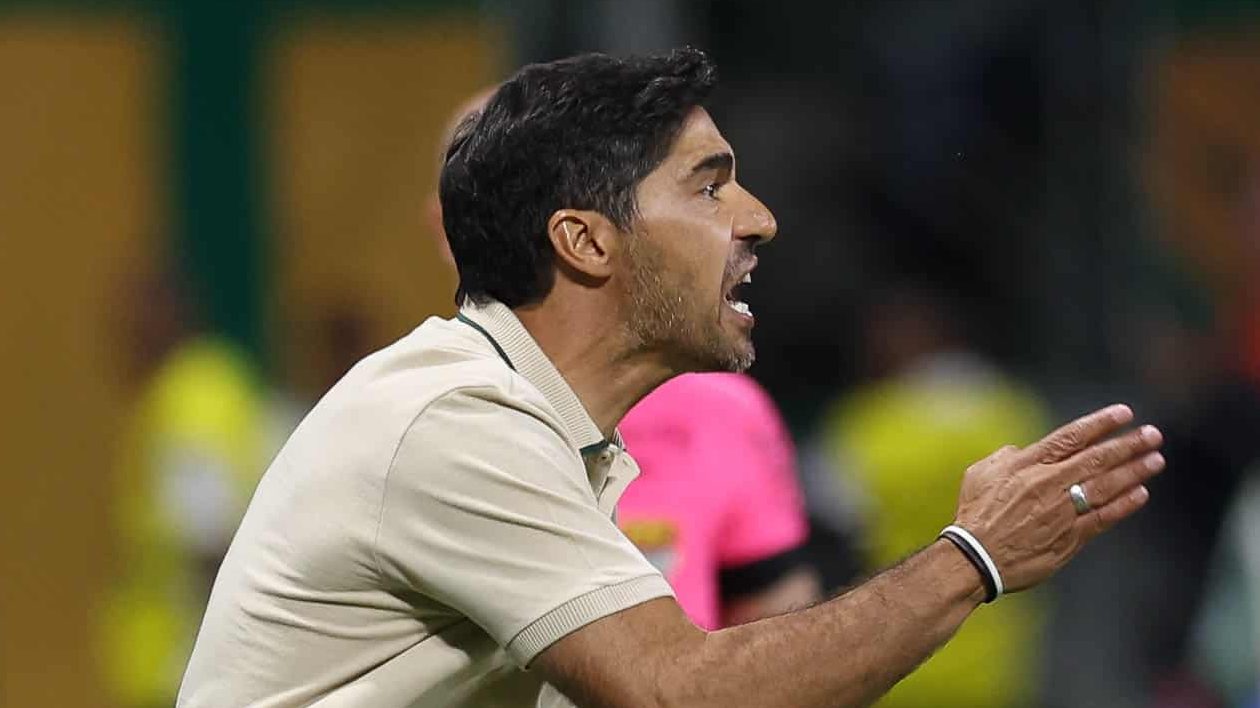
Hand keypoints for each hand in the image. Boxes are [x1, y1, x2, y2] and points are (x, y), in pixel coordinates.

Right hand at [952, 404, 1163, 592]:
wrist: (976, 558)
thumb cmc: (975, 514)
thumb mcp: (980, 474)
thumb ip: (1005, 457)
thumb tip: (1021, 450)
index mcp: (1028, 465)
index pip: (1071, 437)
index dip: (1101, 423)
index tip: (1125, 413)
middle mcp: (1049, 484)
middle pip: (1097, 459)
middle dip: (1128, 445)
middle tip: (1153, 435)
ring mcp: (1062, 511)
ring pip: (1106, 486)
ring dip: (1134, 471)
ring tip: (1156, 460)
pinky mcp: (1070, 538)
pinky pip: (1103, 517)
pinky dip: (1124, 505)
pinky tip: (1141, 494)